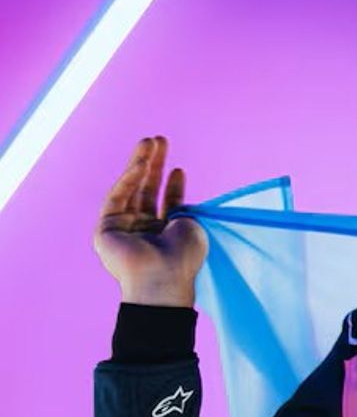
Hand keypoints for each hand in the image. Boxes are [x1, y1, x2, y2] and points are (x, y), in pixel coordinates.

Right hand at [93, 136, 207, 306]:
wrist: (163, 276)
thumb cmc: (183, 255)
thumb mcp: (190, 224)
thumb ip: (182, 206)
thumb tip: (178, 189)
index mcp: (166, 234)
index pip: (167, 204)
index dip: (172, 186)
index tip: (179, 169)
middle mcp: (143, 231)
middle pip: (146, 191)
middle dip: (153, 165)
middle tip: (159, 140)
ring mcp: (123, 230)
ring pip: (130, 189)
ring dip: (140, 164)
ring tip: (150, 140)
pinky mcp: (105, 230)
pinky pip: (116, 198)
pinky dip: (128, 179)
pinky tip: (141, 163)